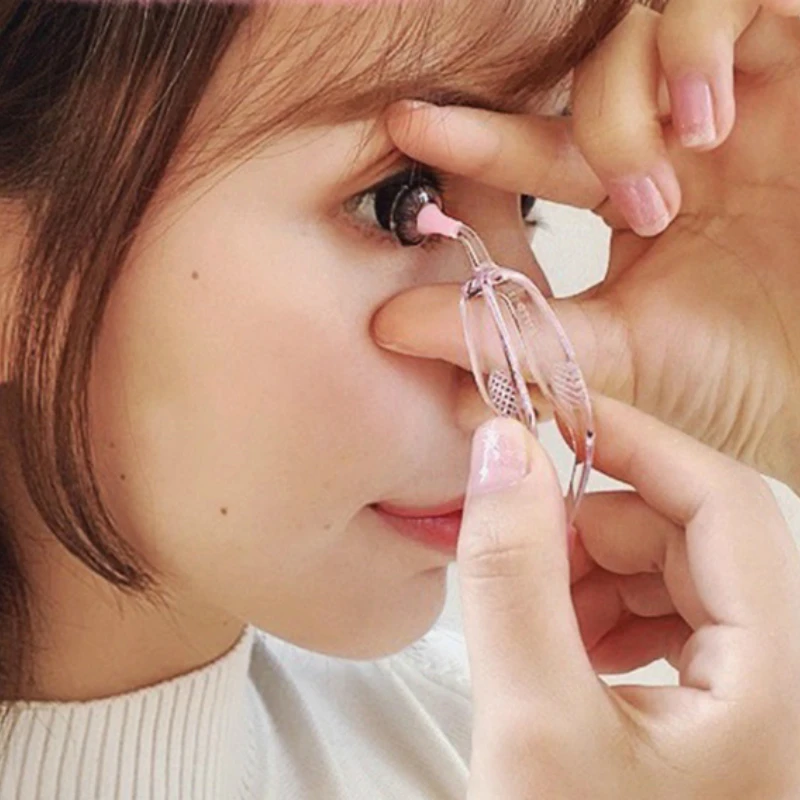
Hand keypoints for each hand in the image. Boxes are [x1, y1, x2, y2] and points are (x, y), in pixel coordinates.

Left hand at [376, 6, 799, 489]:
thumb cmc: (738, 379)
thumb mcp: (614, 355)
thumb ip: (509, 332)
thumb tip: (388, 325)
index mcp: (632, 191)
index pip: (538, 146)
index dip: (473, 137)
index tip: (409, 129)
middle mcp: (680, 134)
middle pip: (591, 74)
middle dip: (585, 120)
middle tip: (614, 187)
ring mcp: (742, 94)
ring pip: (647, 27)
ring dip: (632, 95)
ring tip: (666, 180)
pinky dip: (701, 38)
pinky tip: (705, 119)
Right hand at [460, 398, 799, 799]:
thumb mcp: (532, 727)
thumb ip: (510, 575)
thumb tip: (500, 450)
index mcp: (785, 680)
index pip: (726, 502)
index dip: (636, 444)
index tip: (551, 418)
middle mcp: (791, 679)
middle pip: (697, 538)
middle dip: (595, 524)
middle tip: (515, 546)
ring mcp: (761, 701)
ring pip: (678, 578)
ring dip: (594, 570)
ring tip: (532, 613)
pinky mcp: (723, 718)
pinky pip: (668, 624)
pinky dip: (605, 614)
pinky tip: (562, 649)